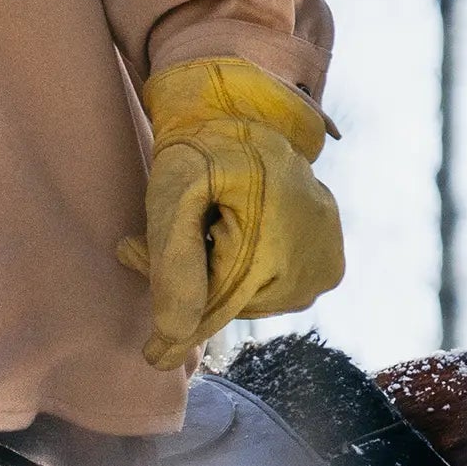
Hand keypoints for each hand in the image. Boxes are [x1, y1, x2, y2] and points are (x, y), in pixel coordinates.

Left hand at [116, 57, 344, 371]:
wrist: (251, 110)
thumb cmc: (204, 145)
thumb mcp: (175, 191)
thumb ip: (172, 260)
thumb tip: (174, 333)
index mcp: (277, 249)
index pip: (216, 307)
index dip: (177, 329)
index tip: (151, 355)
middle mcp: (313, 269)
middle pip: (229, 303)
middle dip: (185, 282)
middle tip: (137, 246)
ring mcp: (326, 266)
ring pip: (249, 296)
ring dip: (211, 274)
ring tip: (192, 226)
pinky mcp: (329, 262)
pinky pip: (270, 284)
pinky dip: (238, 269)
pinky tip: (222, 232)